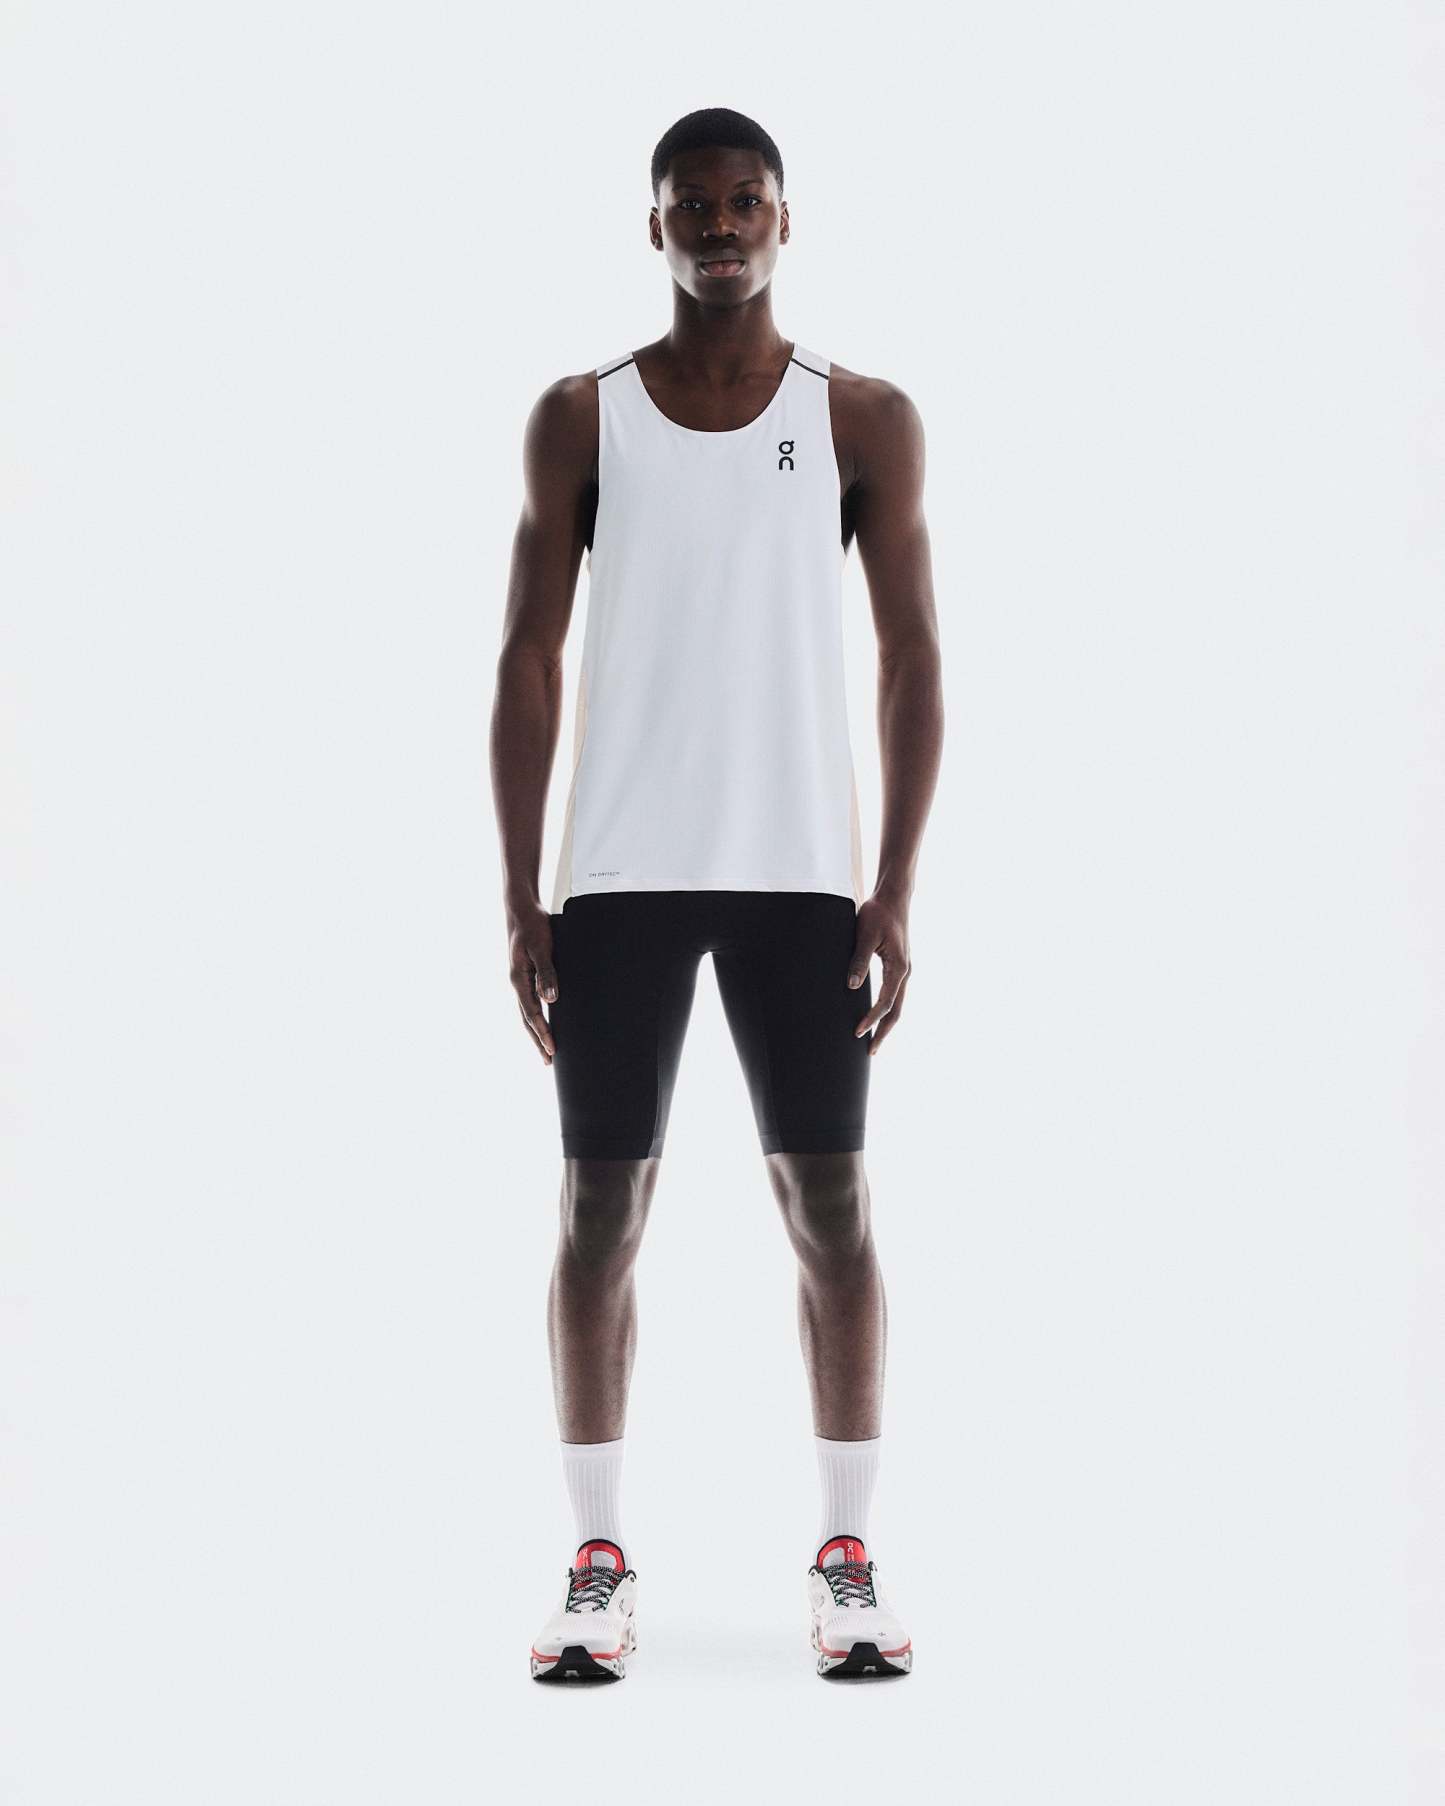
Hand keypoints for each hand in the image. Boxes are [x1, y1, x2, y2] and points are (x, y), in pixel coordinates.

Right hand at [508, 898, 558, 1063]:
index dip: (542, 1033)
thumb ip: (547, 973)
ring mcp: (520, 980)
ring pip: (526, 1013)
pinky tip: (545, 1020)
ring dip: (536, 1031)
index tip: (552, 1050)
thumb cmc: (533, 926)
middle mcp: (517, 983)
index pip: (532, 1014)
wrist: (521, 909)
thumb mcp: (542, 948)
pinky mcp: (525, 974)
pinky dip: (536, 1016)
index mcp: (518, 980)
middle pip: (526, 1019)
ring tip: (546, 1048)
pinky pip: (529, 1002)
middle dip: (538, 1040)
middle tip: (548, 1061)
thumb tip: (551, 999)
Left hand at [847, 888, 911, 1055]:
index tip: (858, 1032)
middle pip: (897, 1011)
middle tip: (871, 1052)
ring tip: (873, 1040)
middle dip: (883, 1032)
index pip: (886, 1003)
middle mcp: (906, 972)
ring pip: (898, 1005)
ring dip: (886, 1023)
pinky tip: (876, 1015)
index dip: (872, 1019)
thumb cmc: (878, 913)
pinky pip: (895, 994)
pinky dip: (887, 1010)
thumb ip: (859, 961)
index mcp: (899, 967)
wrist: (894, 897)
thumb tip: (851, 986)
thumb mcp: (865, 935)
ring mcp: (904, 970)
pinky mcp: (899, 966)